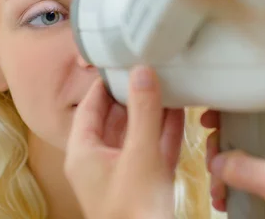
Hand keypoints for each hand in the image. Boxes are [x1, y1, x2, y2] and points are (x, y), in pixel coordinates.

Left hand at [64, 66, 183, 218]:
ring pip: (137, 133)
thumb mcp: (139, 153)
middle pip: (114, 118)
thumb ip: (143, 111)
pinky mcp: (145, 181)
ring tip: (167, 83)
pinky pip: (154, 148)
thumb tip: (141, 71)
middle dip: (133, 95)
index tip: (121, 62)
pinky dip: (165, 131)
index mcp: (84, 153)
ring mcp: (124, 172)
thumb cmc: (134, 209)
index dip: (104, 83)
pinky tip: (180, 111)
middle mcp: (100, 161)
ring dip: (152, 111)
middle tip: (149, 68)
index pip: (90, 107)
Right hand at [202, 110, 264, 217]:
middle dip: (224, 151)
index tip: (210, 119)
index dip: (232, 112)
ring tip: (220, 191)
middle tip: (214, 166)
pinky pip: (257, 174)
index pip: (261, 107)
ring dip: (229, 172)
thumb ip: (253, 172)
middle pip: (249, 133)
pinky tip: (230, 198)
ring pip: (250, 156)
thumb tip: (220, 163)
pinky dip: (240, 184)